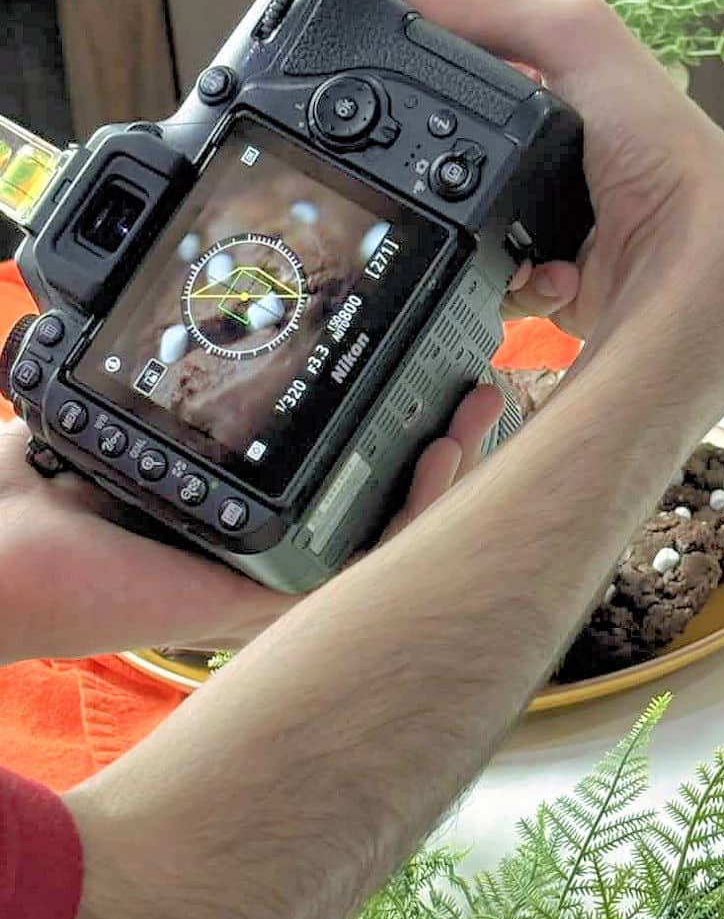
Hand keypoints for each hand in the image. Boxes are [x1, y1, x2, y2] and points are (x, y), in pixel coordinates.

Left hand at [0, 384, 501, 665]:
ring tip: (478, 417)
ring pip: (395, 537)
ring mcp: (273, 580)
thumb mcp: (115, 411)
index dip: (397, 434)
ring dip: (450, 476)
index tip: (430, 375)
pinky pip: (368, 563)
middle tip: (482, 393)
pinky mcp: (270, 599)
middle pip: (382, 505)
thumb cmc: (28, 497)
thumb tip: (201, 320)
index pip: (339, 477)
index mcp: (236, 513)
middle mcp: (265, 550)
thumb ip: (166, 385)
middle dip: (444, 447)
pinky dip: (420, 513)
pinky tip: (444, 460)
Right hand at [364, 0, 723, 385]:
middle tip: (436, 175)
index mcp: (586, 99)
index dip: (449, 77)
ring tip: (501, 235)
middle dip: (454, 169)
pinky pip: (506, 284)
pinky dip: (512, 282)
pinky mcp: (567, 286)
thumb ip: (485, 5)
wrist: (692, 266)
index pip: (496, 74)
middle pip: (481, 156)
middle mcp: (582, 163)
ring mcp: (573, 228)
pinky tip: (539, 276)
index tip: (401, 87)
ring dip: (479, 234)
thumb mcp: (572, 39)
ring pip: (485, 227)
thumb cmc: (659, 145)